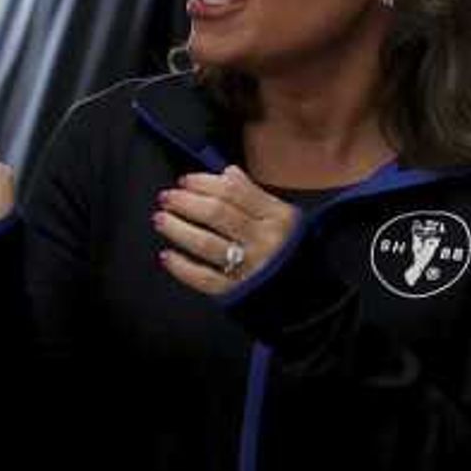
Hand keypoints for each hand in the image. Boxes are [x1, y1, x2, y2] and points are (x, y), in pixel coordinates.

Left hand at [152, 168, 297, 299]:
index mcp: (277, 218)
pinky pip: (204, 278)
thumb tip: (227, 172)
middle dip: (186, 202)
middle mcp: (264, 241)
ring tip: (161, 219)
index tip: (185, 180)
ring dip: (177, 229)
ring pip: (205, 243)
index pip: (234, 192)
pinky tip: (167, 256)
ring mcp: (250, 268)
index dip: (204, 182)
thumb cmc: (291, 253)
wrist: (309, 298)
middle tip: (167, 197)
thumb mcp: (285, 218)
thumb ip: (255, 195)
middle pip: (216, 214)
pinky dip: (182, 267)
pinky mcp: (238, 292)